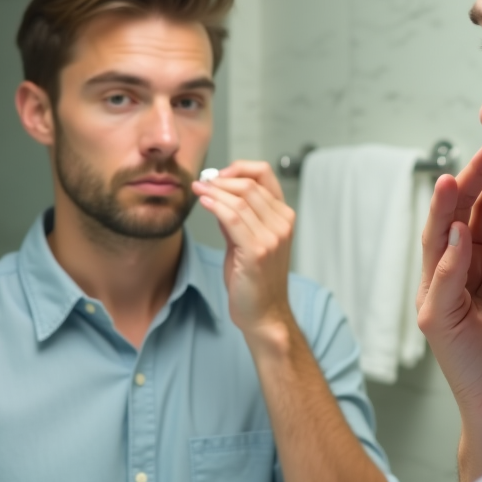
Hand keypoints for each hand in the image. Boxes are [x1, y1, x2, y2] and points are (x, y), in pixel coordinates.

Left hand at [192, 161, 295, 335]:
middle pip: (250, 184)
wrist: (263, 313)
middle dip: (222, 179)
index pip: (265, 175)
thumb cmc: (255, 280)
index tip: (218, 174)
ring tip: (197, 189)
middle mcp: (282, 224)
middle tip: (202, 182)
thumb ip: (237, 218)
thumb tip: (217, 194)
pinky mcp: (257, 250)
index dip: (240, 168)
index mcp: (284, 217)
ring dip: (214, 191)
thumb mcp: (247, 241)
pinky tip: (203, 202)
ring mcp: (272, 237)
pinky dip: (215, 205)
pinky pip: (233, 218)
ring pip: (240, 199)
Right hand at [417, 135, 481, 430]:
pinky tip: (459, 233)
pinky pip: (441, 281)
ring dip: (446, 210)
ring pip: (438, 241)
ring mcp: (441, 291)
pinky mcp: (434, 317)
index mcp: (481, 260)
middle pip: (458, 216)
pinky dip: (449, 258)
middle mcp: (457, 270)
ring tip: (456, 178)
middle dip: (472, 180)